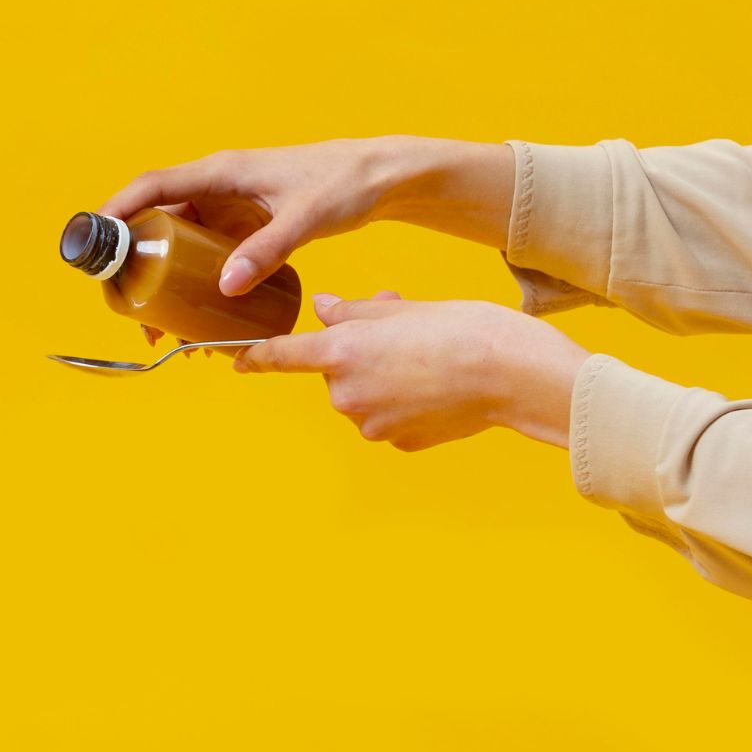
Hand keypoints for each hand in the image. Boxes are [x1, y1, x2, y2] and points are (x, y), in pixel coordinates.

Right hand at [99, 137, 513, 295]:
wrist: (381, 178)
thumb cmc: (344, 183)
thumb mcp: (305, 218)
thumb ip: (267, 250)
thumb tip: (227, 286)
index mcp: (222, 172)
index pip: (154, 186)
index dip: (119, 210)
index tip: (95, 240)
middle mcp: (217, 187)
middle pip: (158, 223)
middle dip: (137, 265)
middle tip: (132, 308)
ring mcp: (229, 208)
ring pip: (179, 244)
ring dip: (164, 281)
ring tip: (163, 326)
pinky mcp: (243, 227)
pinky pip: (204, 255)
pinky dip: (194, 283)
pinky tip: (197, 316)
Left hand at [233, 292, 590, 450]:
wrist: (516, 376)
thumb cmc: (464, 330)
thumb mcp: (402, 308)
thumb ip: (354, 312)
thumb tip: (324, 308)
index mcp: (341, 352)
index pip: (280, 355)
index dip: (255, 356)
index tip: (236, 361)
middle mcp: (346, 393)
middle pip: (333, 372)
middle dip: (358, 352)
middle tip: (400, 331)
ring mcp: (371, 423)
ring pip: (362, 395)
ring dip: (382, 377)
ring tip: (429, 357)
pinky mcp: (398, 442)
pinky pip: (389, 418)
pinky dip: (404, 403)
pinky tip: (439, 387)